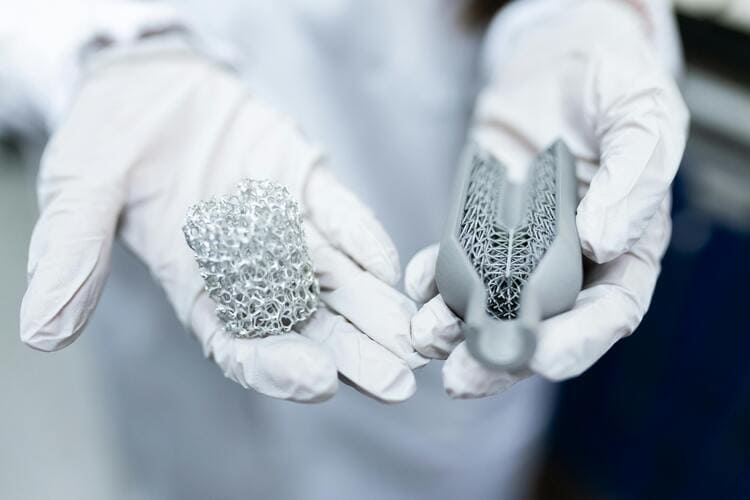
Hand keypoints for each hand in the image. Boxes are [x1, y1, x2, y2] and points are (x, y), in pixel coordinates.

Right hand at [20, 43, 424, 402]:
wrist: (148, 82)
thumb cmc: (109, 137)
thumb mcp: (80, 192)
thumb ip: (73, 255)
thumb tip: (42, 333)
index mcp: (199, 282)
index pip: (242, 341)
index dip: (277, 366)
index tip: (317, 379)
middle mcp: (250, 265)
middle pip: (306, 324)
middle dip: (352, 355)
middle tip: (397, 383)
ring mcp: (284, 225)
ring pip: (336, 279)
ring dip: (375, 310)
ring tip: (415, 340)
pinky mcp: (306, 185)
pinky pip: (341, 216)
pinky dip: (365, 239)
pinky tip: (392, 266)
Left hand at [405, 0, 687, 397]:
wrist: (554, 58)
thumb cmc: (611, 83)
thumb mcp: (641, 116)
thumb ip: (634, 176)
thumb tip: (603, 241)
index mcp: (626, 248)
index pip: (609, 312)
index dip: (579, 342)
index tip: (543, 358)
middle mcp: (574, 261)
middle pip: (542, 327)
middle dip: (502, 358)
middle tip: (462, 378)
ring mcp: (521, 248)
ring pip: (491, 306)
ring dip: (457, 330)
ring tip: (426, 338)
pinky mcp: (479, 227)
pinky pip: (454, 264)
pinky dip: (433, 281)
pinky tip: (415, 288)